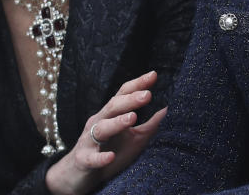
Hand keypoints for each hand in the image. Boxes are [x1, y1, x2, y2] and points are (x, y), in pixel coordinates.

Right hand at [45, 70, 166, 194]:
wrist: (80, 174)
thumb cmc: (111, 151)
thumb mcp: (133, 138)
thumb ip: (149, 125)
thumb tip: (168, 109)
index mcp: (110, 115)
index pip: (123, 94)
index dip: (137, 84)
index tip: (153, 75)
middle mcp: (98, 122)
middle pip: (113, 107)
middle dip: (130, 100)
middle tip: (147, 95)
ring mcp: (89, 140)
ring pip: (101, 128)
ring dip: (116, 123)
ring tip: (132, 118)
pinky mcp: (83, 159)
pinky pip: (91, 157)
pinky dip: (100, 157)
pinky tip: (110, 156)